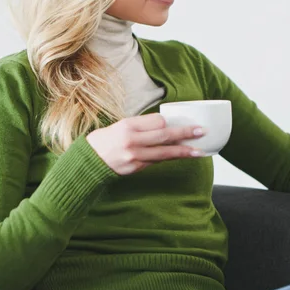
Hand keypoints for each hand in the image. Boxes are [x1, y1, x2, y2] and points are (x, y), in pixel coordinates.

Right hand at [86, 113, 205, 175]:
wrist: (88, 162)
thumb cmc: (104, 141)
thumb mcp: (120, 126)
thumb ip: (141, 126)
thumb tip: (164, 125)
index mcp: (128, 126)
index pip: (156, 122)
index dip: (170, 122)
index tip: (181, 122)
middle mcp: (132, 141)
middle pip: (164, 136)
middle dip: (185, 133)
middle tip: (201, 132)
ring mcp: (134, 156)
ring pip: (164, 153)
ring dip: (183, 151)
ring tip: (199, 151)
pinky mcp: (136, 168)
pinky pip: (157, 162)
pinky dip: (170, 158)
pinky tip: (181, 156)